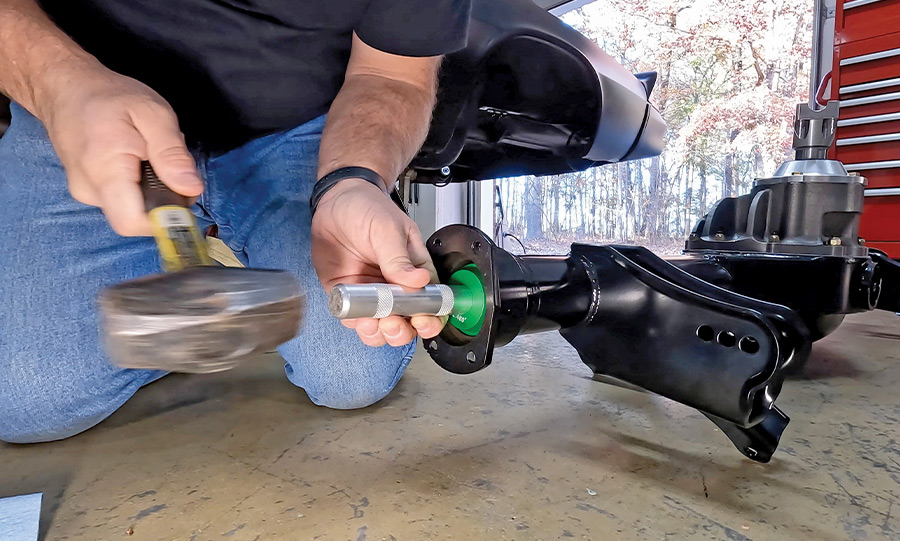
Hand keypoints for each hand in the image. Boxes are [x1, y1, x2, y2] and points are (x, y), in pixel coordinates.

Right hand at [40, 63, 202, 235]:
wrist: (66, 87)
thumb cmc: (109, 96)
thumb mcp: (154, 114)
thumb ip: (172, 154)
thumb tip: (191, 189)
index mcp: (105, 173)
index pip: (133, 222)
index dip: (164, 219)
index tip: (182, 196)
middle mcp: (90, 191)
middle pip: (137, 218)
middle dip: (163, 198)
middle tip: (165, 162)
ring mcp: (86, 194)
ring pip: (132, 208)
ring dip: (152, 190)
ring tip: (148, 154)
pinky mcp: (88, 191)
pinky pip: (123, 200)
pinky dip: (139, 185)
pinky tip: (136, 160)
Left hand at [311, 179, 444, 346]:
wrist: (335, 200)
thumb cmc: (368, 207)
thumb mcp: (389, 228)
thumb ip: (399, 258)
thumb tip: (419, 280)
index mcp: (415, 270)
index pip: (431, 303)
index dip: (430, 317)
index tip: (421, 319)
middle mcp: (395, 286)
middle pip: (407, 323)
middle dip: (402, 331)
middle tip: (393, 322)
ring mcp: (371, 293)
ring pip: (381, 327)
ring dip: (379, 333)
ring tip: (373, 322)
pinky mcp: (348, 295)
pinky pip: (354, 318)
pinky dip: (356, 323)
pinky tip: (355, 315)